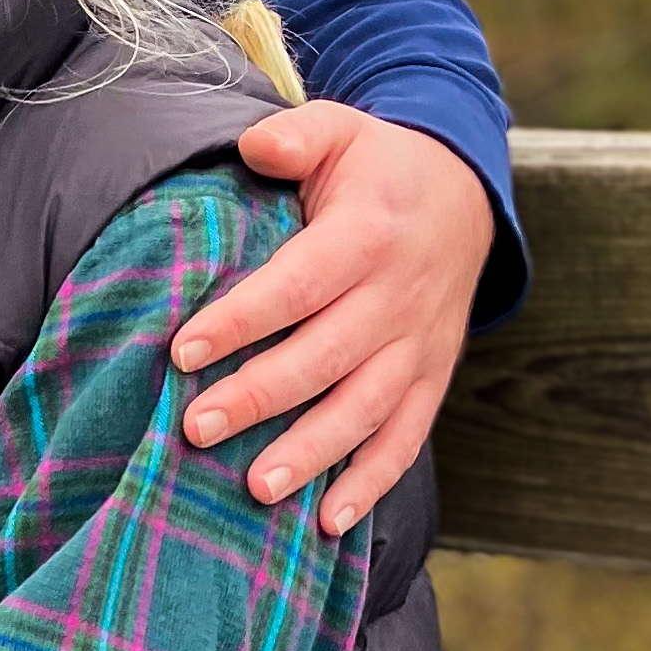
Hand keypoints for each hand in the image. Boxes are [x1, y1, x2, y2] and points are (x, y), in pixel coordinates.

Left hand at [170, 105, 493, 536]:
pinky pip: (406, 438)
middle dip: (260, 397)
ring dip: (312, 452)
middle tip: (196, 428)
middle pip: (324, 358)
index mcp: (367, 236)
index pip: (297, 285)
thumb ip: (296, 135)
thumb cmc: (377, 166)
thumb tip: (253, 147)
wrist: (467, 194)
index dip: (241, 320)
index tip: (183, 350)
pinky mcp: (433, 378)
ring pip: (365, 409)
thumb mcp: (342, 129)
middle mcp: (397, 298)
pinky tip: (330, 521)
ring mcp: (419, 345)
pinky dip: (372, 483)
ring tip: (256, 487)